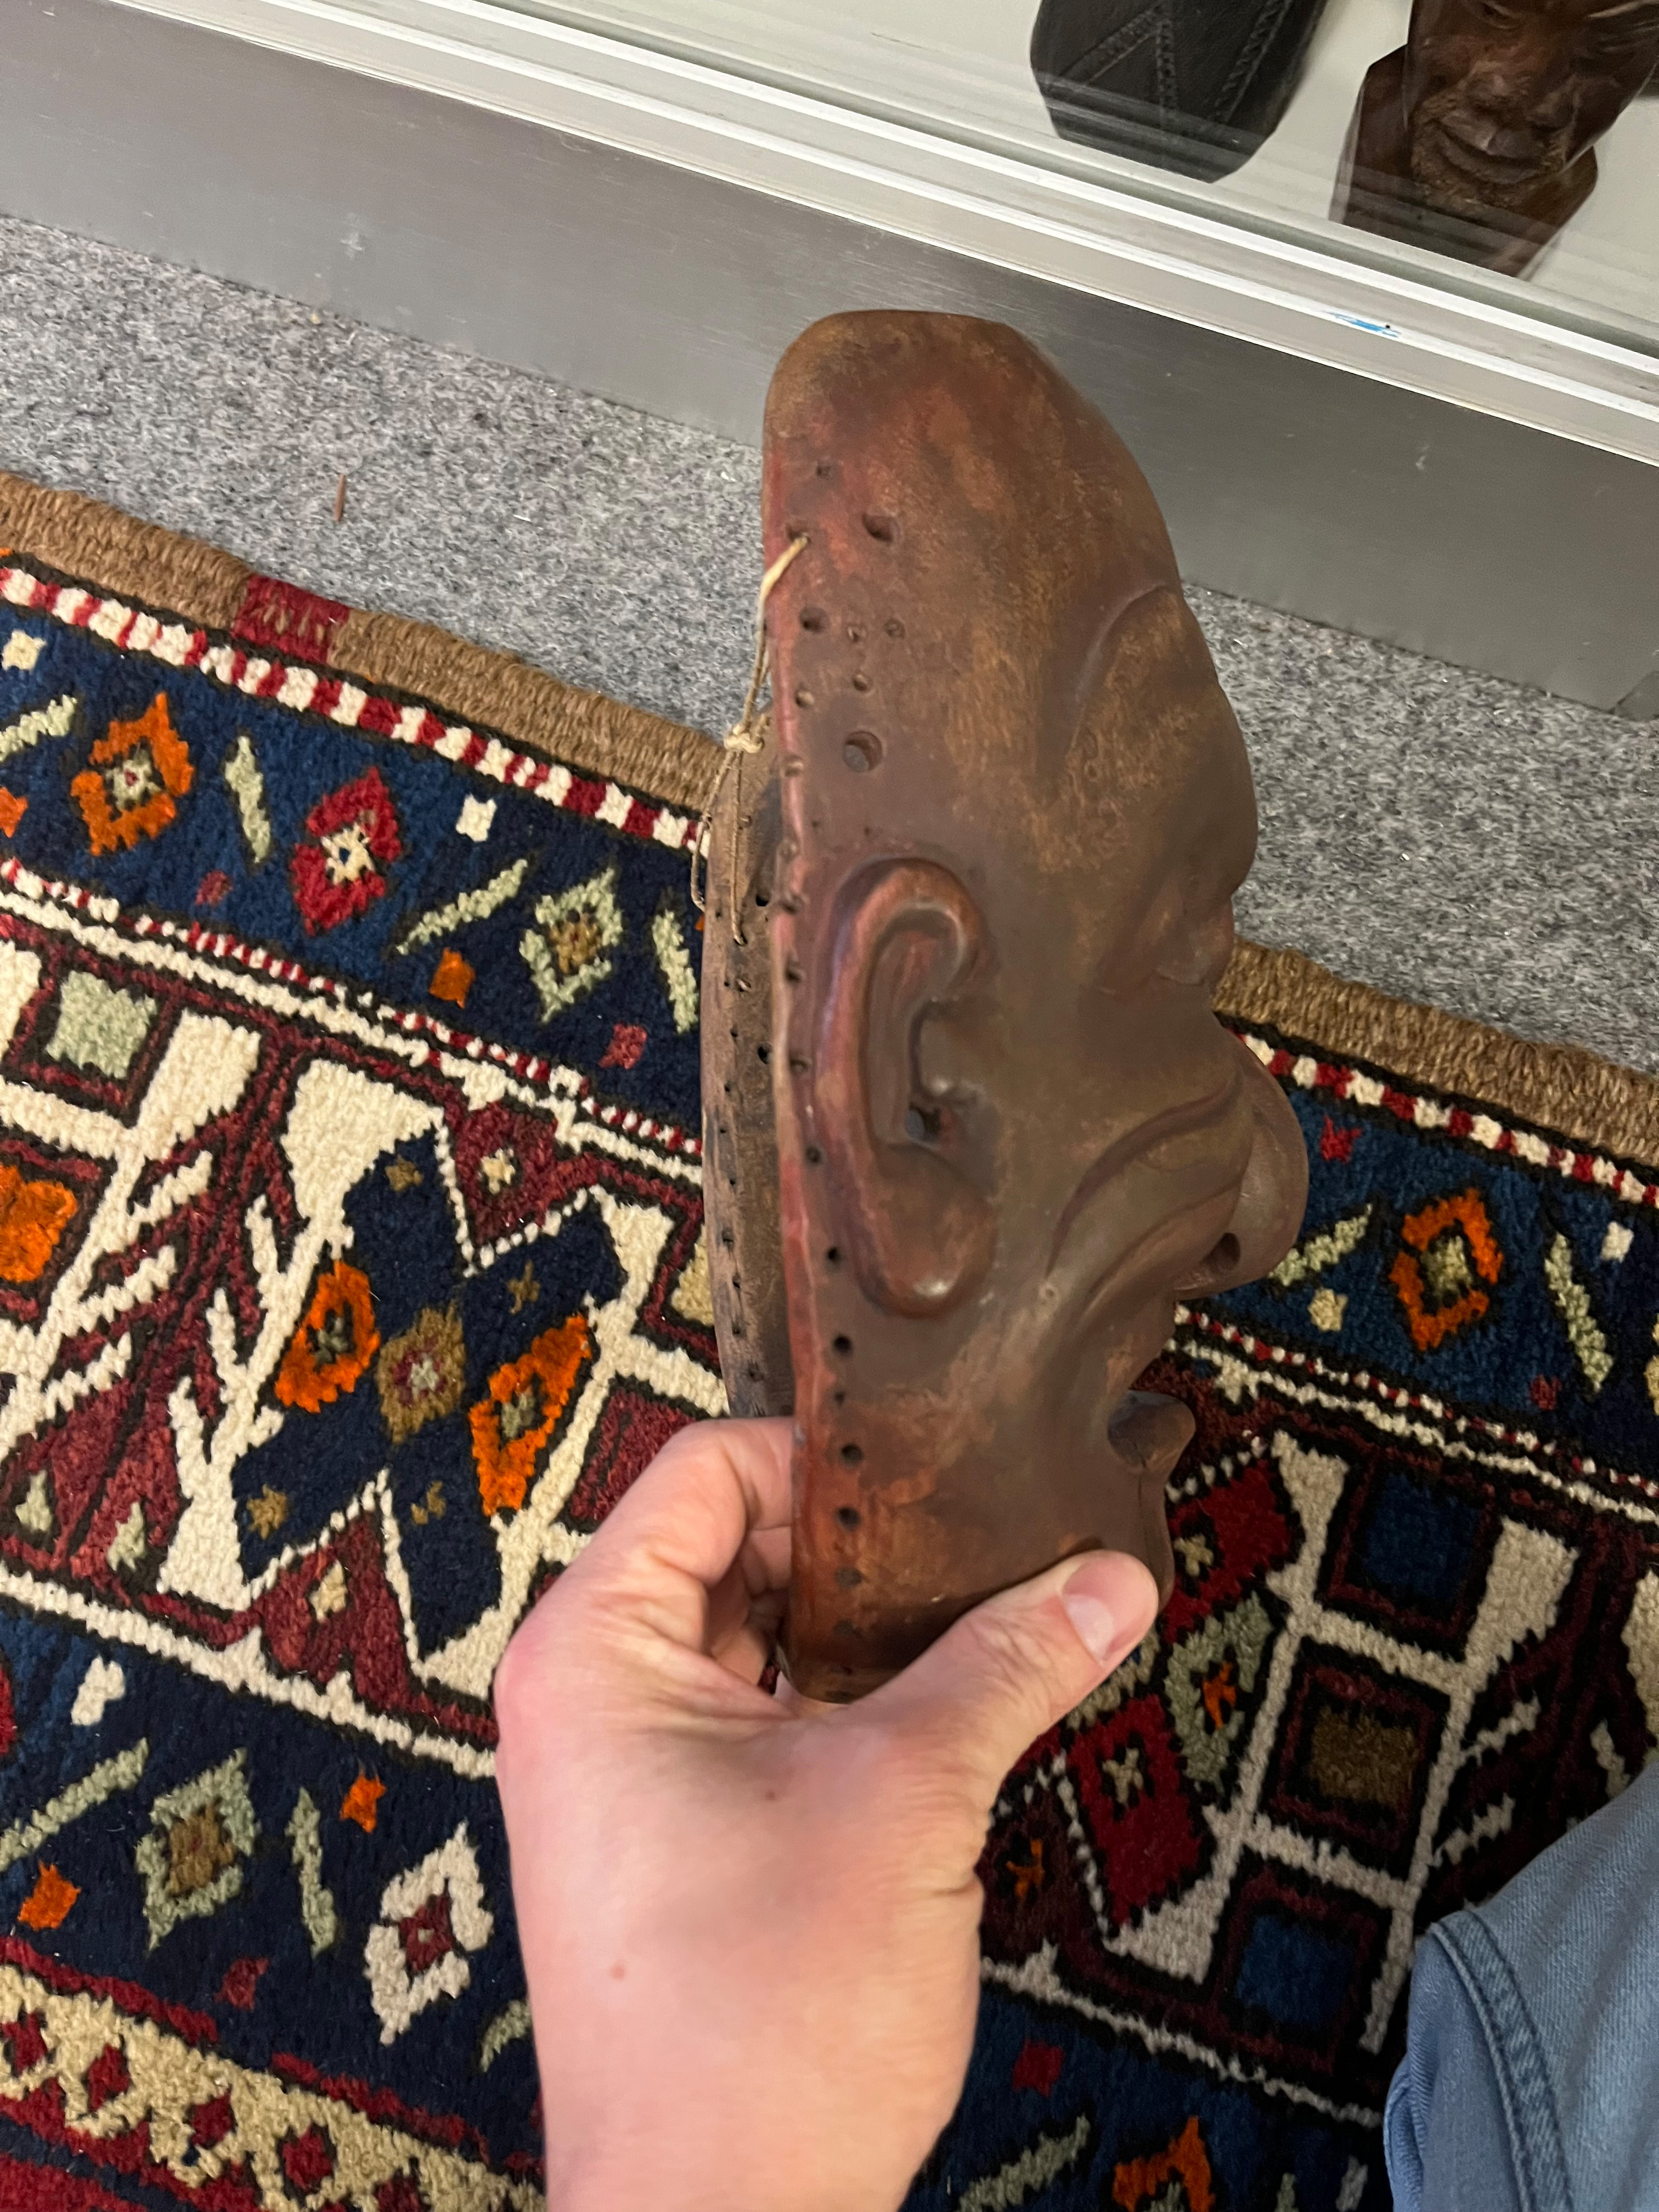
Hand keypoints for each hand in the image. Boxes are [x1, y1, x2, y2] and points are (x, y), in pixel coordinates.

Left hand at [493, 1416, 1157, 2211]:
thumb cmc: (762, 2023)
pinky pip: (769, 1721)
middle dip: (867, 1544)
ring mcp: (632, 1772)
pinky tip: (952, 1708)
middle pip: (737, 1547)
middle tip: (990, 1540)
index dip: (828, 1452)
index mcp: (594, 1649)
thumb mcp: (907, 1800)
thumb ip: (1007, 1667)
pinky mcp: (682, 1839)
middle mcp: (592, 1696)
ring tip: (989, 1616)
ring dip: (872, 1629)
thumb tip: (1108, 1579)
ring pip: (764, 1639)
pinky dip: (853, 1703)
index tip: (942, 1469)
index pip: (706, 1470)